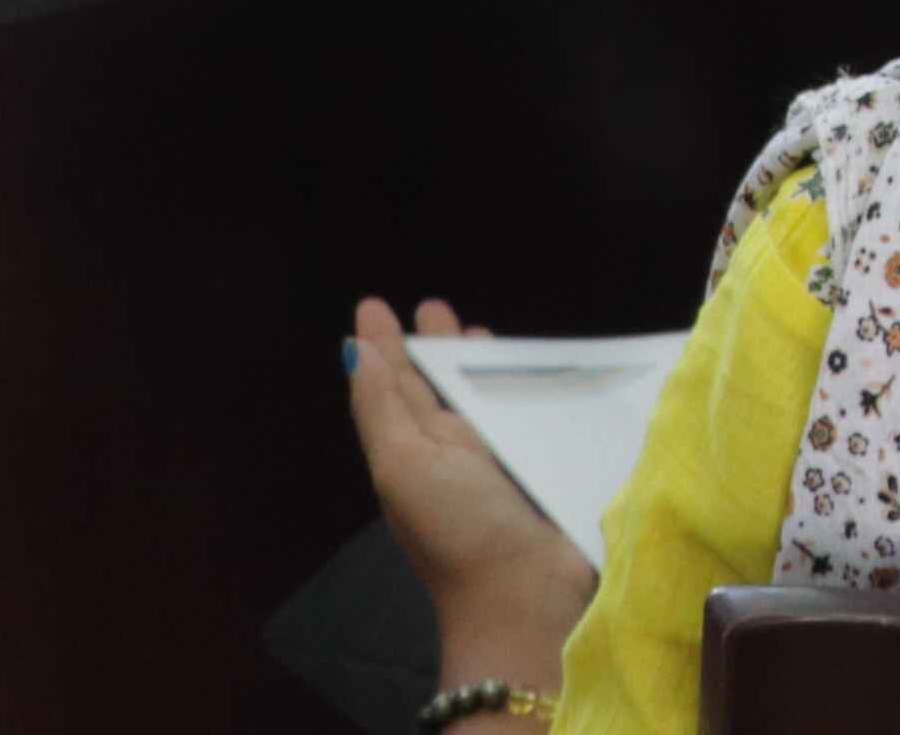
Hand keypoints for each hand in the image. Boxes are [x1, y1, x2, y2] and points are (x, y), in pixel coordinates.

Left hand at [345, 298, 594, 678]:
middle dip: (434, 347)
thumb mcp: (403, 465)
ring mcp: (500, 458)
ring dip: (481, 364)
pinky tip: (540, 374)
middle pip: (439, 386)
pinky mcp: (545, 464)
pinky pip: (530, 413)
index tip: (375, 306)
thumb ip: (382, 407)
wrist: (525, 593)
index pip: (395, 385)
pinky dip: (529, 387)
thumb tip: (355, 349)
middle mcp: (452, 451)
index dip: (386, 346)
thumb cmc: (457, 528)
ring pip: (485, 397)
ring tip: (482, 331)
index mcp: (413, 449)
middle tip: (434, 307)